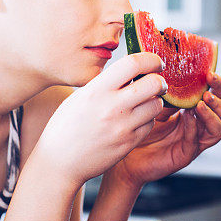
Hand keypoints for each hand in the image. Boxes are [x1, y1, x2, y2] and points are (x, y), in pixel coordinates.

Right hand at [33, 53, 166, 187]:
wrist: (60, 161)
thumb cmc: (66, 126)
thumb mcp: (80, 97)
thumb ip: (105, 83)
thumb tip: (131, 69)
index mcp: (97, 90)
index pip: (133, 63)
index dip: (150, 59)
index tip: (154, 63)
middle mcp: (111, 107)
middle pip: (153, 83)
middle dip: (160, 81)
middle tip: (158, 83)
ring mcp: (122, 127)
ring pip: (156, 105)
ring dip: (155, 101)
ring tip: (145, 103)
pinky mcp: (128, 144)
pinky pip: (149, 125)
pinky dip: (148, 120)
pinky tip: (137, 120)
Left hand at [111, 72, 220, 186]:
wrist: (128, 153)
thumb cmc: (141, 127)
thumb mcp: (156, 103)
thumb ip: (169, 92)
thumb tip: (174, 71)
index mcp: (195, 111)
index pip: (216, 97)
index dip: (217, 85)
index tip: (210, 74)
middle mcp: (199, 126)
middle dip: (220, 101)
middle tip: (208, 93)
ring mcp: (195, 141)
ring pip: (220, 130)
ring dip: (212, 115)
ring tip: (200, 104)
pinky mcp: (186, 154)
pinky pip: (197, 140)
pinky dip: (193, 126)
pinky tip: (187, 117)